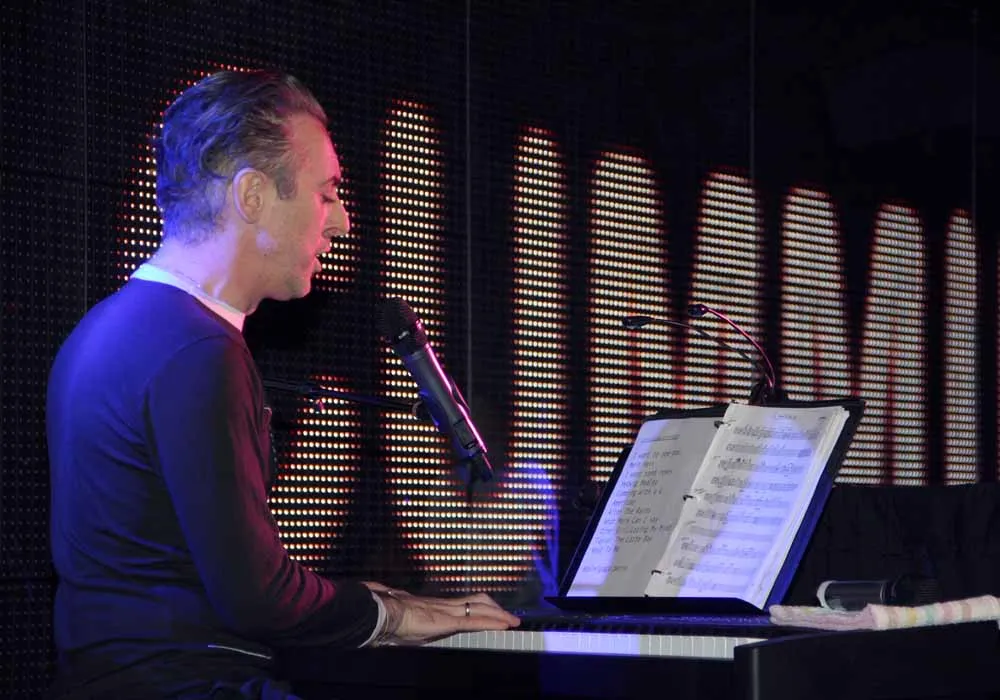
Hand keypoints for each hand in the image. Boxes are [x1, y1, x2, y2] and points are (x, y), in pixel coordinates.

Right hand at [362, 582, 519, 644]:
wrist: (381, 613)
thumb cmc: (386, 616)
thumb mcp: (401, 618)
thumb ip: (407, 616)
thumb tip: (401, 615)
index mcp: (435, 606)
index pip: (464, 604)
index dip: (480, 606)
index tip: (491, 609)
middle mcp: (444, 606)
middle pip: (476, 602)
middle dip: (495, 609)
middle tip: (510, 616)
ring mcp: (447, 612)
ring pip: (480, 608)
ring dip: (499, 615)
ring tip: (512, 620)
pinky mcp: (447, 621)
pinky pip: (475, 621)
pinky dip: (492, 623)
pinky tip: (503, 625)